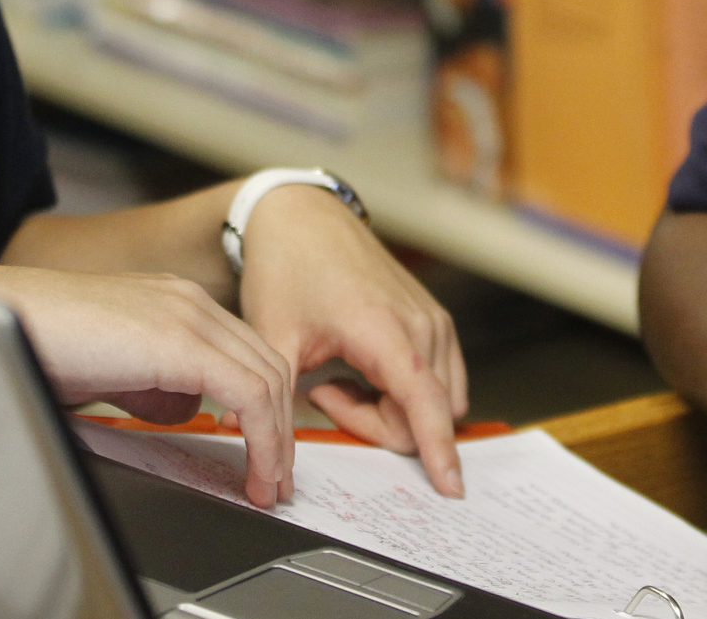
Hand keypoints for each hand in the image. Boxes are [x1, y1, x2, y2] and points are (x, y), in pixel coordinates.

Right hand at [0, 264, 296, 507]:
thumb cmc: (39, 340)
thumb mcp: (111, 370)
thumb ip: (151, 385)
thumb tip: (182, 411)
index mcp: (176, 304)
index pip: (247, 355)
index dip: (266, 409)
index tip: (265, 455)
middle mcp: (190, 302)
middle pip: (267, 365)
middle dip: (280, 428)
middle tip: (275, 479)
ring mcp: (188, 314)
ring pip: (267, 379)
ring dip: (276, 439)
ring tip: (267, 485)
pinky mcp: (180, 340)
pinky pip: (248, 392)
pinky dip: (262, 437)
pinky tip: (252, 470)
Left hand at [235, 184, 469, 496]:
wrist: (302, 217)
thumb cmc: (288, 267)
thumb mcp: (273, 336)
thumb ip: (271, 399)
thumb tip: (256, 444)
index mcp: (383, 329)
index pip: (425, 405)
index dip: (437, 452)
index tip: (450, 489)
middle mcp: (420, 324)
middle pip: (422, 414)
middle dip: (374, 424)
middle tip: (323, 397)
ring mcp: (432, 320)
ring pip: (433, 400)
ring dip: (389, 409)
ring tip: (338, 381)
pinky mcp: (433, 319)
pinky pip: (437, 379)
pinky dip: (403, 392)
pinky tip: (360, 372)